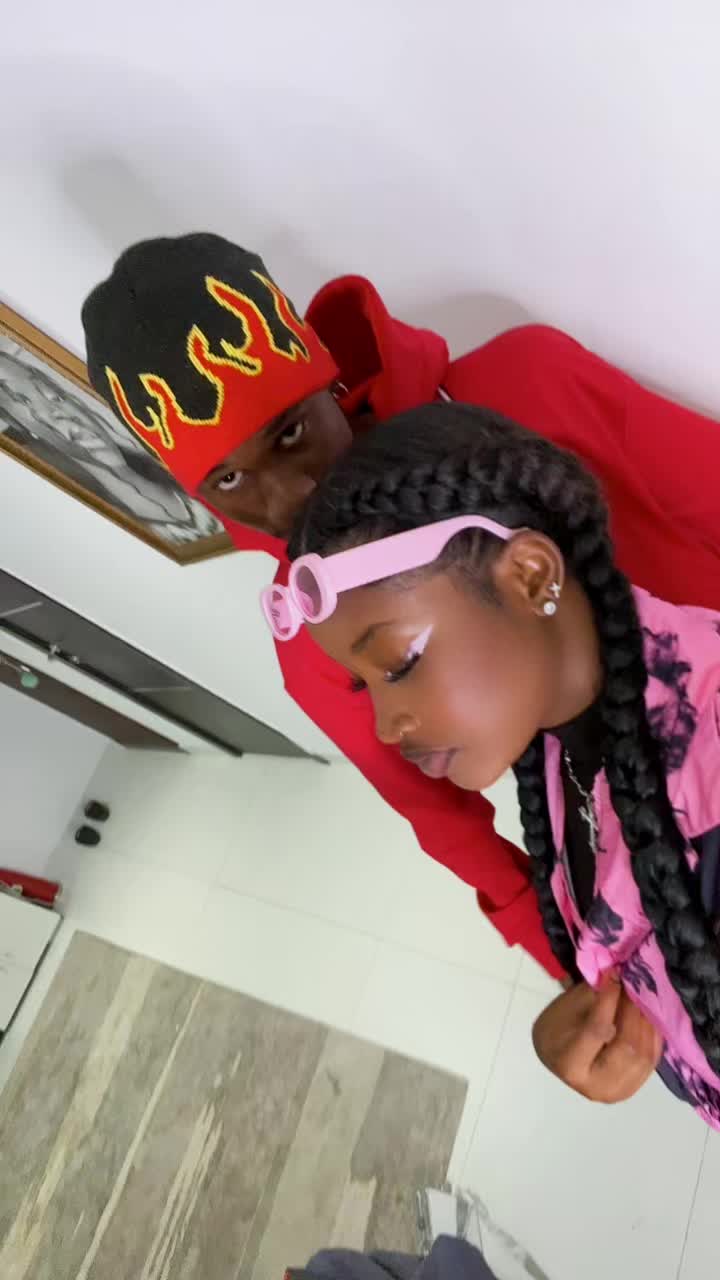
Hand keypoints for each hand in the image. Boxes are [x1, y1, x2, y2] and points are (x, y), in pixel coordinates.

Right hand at [532, 976, 662, 1103]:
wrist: (556, 1055)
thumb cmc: (557, 1028)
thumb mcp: (567, 1007)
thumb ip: (595, 995)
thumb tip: (621, 977)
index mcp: (570, 1064)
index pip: (597, 1030)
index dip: (610, 1001)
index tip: (615, 976)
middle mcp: (595, 1086)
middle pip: (627, 1048)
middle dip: (634, 1012)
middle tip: (634, 985)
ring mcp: (616, 1092)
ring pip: (644, 1056)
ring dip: (647, 1023)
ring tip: (642, 998)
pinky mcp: (632, 1088)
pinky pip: (652, 1060)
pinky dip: (653, 1036)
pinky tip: (649, 1016)